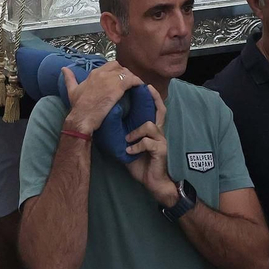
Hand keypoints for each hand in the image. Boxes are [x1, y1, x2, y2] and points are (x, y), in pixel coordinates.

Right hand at [60, 61, 138, 136]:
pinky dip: (137, 82)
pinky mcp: (118, 88)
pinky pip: (131, 80)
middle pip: (119, 66)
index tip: (119, 78)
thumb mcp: (72, 90)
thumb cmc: (78, 106)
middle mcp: (102, 73)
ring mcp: (110, 80)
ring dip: (132, 78)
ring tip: (136, 86)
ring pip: (126, 73)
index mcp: (94, 73)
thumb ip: (69, 78)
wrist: (82, 117)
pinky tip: (140, 87)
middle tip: (128, 82)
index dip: (116, 71)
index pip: (109, 65)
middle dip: (124, 72)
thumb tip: (64, 69)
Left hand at [125, 84, 177, 206]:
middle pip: (160, 110)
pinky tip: (130, 152)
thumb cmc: (141, 163)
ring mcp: (161, 141)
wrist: (153, 182)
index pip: (155, 109)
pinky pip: (148, 143)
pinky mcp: (160, 150)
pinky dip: (137, 146)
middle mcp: (158, 132)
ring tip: (127, 139)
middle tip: (146, 88)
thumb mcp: (130, 146)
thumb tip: (107, 125)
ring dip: (136, 131)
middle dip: (154, 98)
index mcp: (151, 130)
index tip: (145, 85)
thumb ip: (124, 135)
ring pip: (150, 125)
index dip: (152, 97)